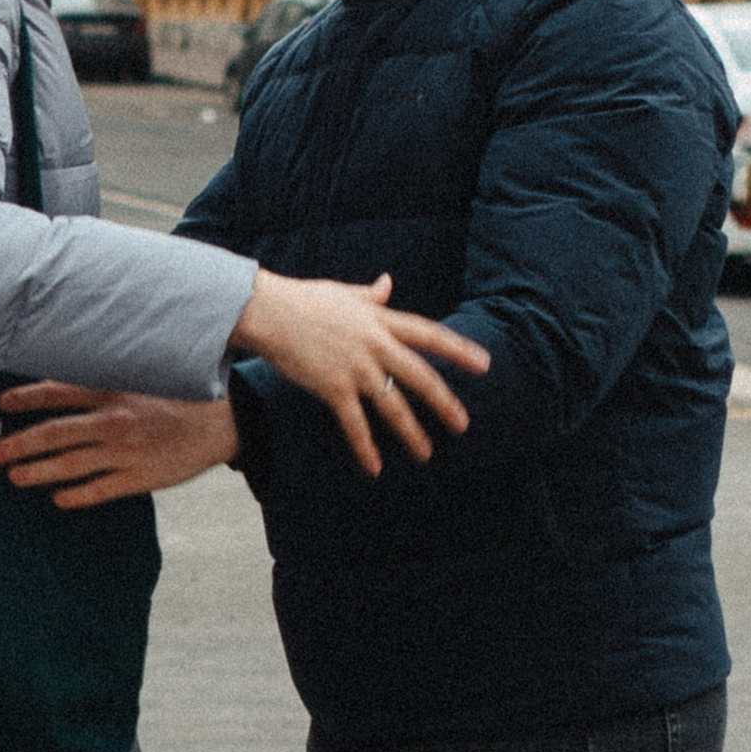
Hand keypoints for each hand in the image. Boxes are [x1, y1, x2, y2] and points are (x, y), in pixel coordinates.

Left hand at [0, 383, 238, 509]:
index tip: (2, 402)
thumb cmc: (179, 398)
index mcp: (113, 390)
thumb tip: (66, 386)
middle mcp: (115, 420)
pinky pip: (102, 489)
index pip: (58, 392)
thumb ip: (106, 383)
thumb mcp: (141, 378)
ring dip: (39, 471)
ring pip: (72, 464)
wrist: (224, 421)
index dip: (27, 397)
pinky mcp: (142, 477)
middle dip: (20, 443)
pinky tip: (58, 499)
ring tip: (15, 477)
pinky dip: (78, 495)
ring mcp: (127, 452)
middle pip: (55, 433)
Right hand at [229, 270, 486, 477]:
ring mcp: (355, 367)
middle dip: (443, 402)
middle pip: (419, 376)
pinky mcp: (333, 387)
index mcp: (380, 320)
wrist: (266, 311)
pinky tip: (374, 468)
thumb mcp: (342, 293)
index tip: (484, 364)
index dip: (459, 350)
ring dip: (411, 431)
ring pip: (393, 405)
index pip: (429, 334)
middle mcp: (374, 345)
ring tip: (425, 453)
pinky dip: (365, 448)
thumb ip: (370, 295)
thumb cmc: (301, 299)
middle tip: (462, 424)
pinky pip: (355, 424)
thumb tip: (388, 283)